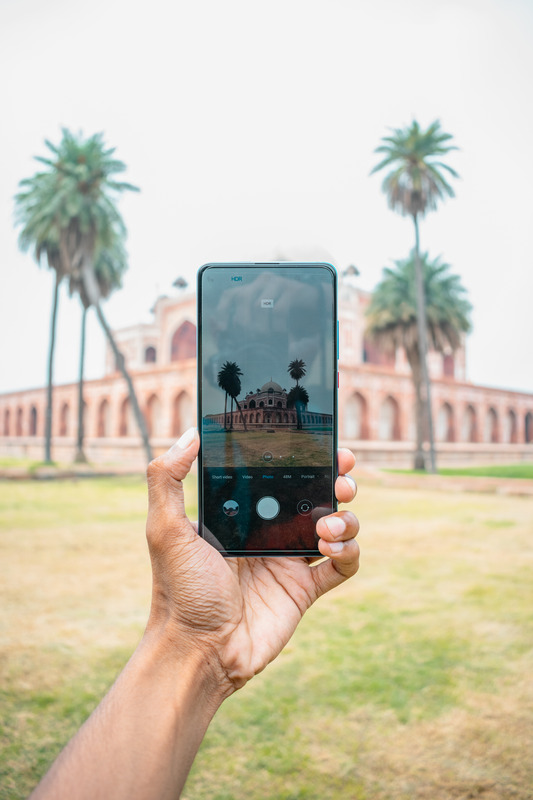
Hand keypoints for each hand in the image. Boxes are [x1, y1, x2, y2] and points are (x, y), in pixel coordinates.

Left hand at [145, 429, 358, 695]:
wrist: (198, 652)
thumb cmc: (177, 591)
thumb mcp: (164, 530)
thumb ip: (168, 479)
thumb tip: (190, 434)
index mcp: (240, 512)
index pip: (278, 474)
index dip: (302, 457)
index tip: (318, 442)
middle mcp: (267, 532)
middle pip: (314, 493)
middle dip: (335, 479)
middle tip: (341, 476)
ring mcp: (288, 560)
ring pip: (335, 524)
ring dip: (344, 517)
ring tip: (327, 527)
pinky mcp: (304, 589)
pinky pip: (342, 565)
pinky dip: (350, 552)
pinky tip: (334, 549)